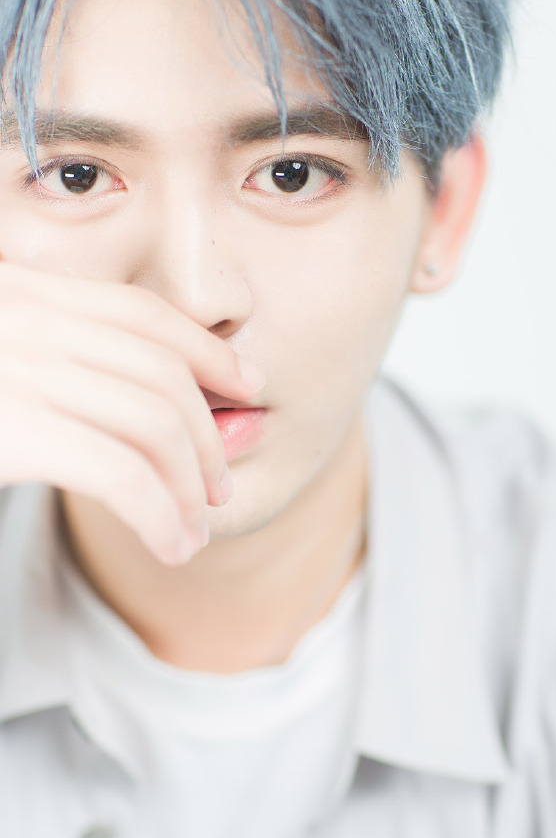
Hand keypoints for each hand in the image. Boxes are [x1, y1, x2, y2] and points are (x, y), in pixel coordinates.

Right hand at [0, 260, 264, 564]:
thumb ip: (50, 363)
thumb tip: (156, 399)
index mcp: (19, 292)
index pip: (140, 313)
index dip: (208, 352)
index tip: (249, 388)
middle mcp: (20, 314)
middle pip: (160, 371)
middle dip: (208, 436)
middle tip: (219, 488)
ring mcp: (15, 366)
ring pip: (155, 424)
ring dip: (189, 489)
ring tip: (194, 531)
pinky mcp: (13, 427)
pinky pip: (121, 474)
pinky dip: (160, 516)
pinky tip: (168, 545)